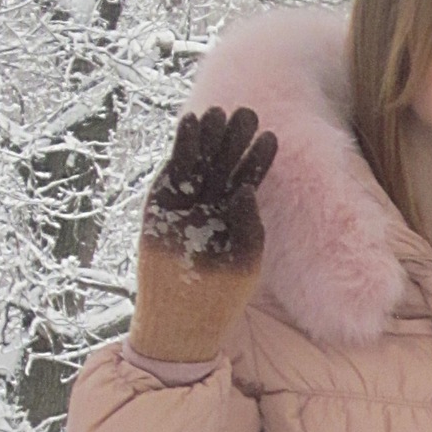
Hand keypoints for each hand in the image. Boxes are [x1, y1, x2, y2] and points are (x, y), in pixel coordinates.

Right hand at [129, 105, 277, 361]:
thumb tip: (247, 189)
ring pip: (198, 161)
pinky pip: (172, 171)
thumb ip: (250, 227)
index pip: (248, 179)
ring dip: (208, 137)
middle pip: (223, 163)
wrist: (182, 320)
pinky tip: (191, 123)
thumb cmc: (222, 298)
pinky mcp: (160, 204)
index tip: (270, 135)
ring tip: (219, 111)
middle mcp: (210, 204)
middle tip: (247, 111)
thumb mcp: (246, 263)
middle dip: (234, 139)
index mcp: (234, 215)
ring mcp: (184, 203)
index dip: (258, 158)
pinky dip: (181, 148)